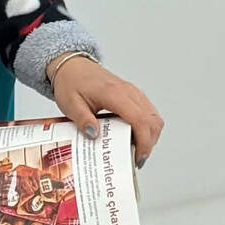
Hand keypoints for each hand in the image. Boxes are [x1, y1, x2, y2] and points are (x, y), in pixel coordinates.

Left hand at [47, 56, 163, 166]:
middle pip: (153, 120)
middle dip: (149, 143)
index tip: (138, 158)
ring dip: (149, 135)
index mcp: (114, 94)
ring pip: (154, 117)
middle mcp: (128, 91)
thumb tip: (95, 136)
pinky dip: (146, 127)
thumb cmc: (71, 82)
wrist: (72, 66)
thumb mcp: (70, 104)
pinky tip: (133, 137)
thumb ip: (83, 120)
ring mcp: (133, 92)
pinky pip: (148, 112)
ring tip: (135, 150)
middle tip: (136, 159)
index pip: (140, 119)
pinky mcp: (133, 94)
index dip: (144, 142)